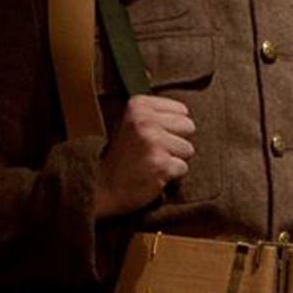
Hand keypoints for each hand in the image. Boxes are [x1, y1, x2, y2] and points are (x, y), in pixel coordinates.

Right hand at [93, 95, 194, 217]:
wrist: (103, 187)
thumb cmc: (123, 156)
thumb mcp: (132, 123)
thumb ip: (157, 113)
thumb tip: (187, 113)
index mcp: (139, 105)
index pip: (182, 111)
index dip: (171, 127)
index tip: (151, 136)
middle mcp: (145, 120)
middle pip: (188, 127)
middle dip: (176, 141)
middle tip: (153, 150)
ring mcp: (153, 142)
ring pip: (188, 149)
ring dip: (174, 159)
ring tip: (152, 161)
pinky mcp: (160, 164)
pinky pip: (183, 167)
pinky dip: (171, 175)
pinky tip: (152, 173)